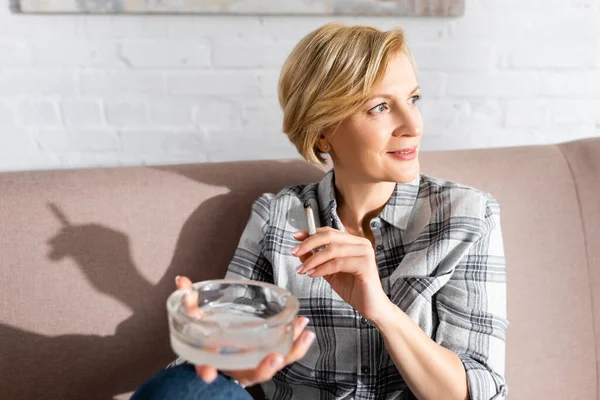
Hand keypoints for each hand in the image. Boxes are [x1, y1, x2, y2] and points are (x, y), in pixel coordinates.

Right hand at [175, 276, 315, 384]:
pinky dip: (297, 344)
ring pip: (274, 365)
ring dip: (290, 351)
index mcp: (213, 361)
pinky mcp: (269, 357)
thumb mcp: (195, 320)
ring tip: (303, 334)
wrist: (222, 346)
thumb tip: (181, 280)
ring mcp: (254, 365)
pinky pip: (285, 355)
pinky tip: (306, 330)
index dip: (206, 371)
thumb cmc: (209, 334)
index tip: (208, 373)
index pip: (206, 369)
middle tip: (273, 360)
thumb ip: (188, 303)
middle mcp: (235, 368)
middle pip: (250, 374)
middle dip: (263, 368)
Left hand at [292, 227, 388, 320]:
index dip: (311, 232)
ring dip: (313, 259)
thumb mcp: (330, 272)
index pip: (329, 231)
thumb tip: (300, 250)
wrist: (372, 307)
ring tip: (302, 270)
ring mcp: (365, 253)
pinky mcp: (366, 265)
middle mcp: (361, 244)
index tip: (296, 237)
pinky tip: (313, 274)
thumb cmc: (354, 289)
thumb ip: (317, 260)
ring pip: (332, 250)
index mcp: (354, 242)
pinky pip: (338, 263)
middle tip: (295, 252)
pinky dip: (322, 268)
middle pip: (330, 236)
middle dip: (309, 244)